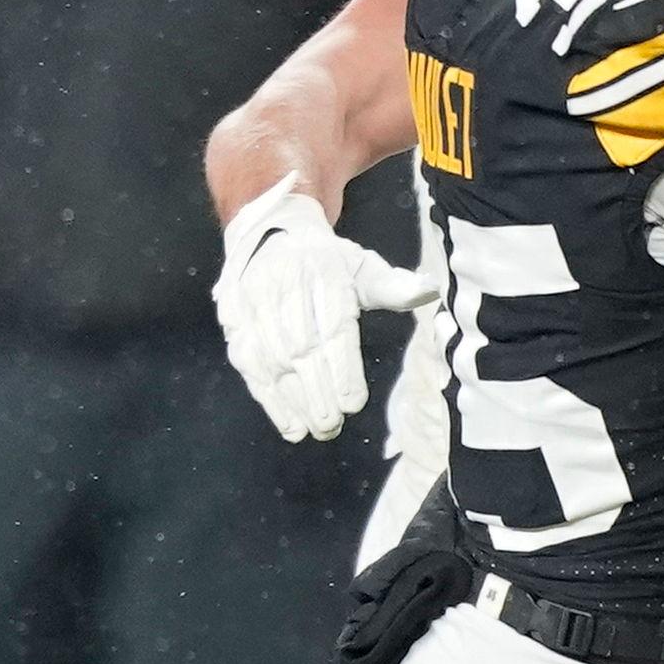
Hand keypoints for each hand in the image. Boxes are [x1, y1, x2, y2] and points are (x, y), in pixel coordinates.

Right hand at [214, 172, 438, 441]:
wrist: (268, 234)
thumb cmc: (326, 261)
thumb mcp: (361, 265)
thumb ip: (392, 285)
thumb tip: (428, 291)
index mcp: (322, 272)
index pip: (332, 326)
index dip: (341, 367)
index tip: (353, 403)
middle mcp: (283, 287)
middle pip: (300, 348)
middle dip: (317, 391)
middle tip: (333, 425)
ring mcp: (253, 306)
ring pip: (272, 360)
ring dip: (293, 401)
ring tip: (316, 429)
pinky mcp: (234, 323)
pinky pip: (249, 365)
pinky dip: (268, 399)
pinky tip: (289, 424)